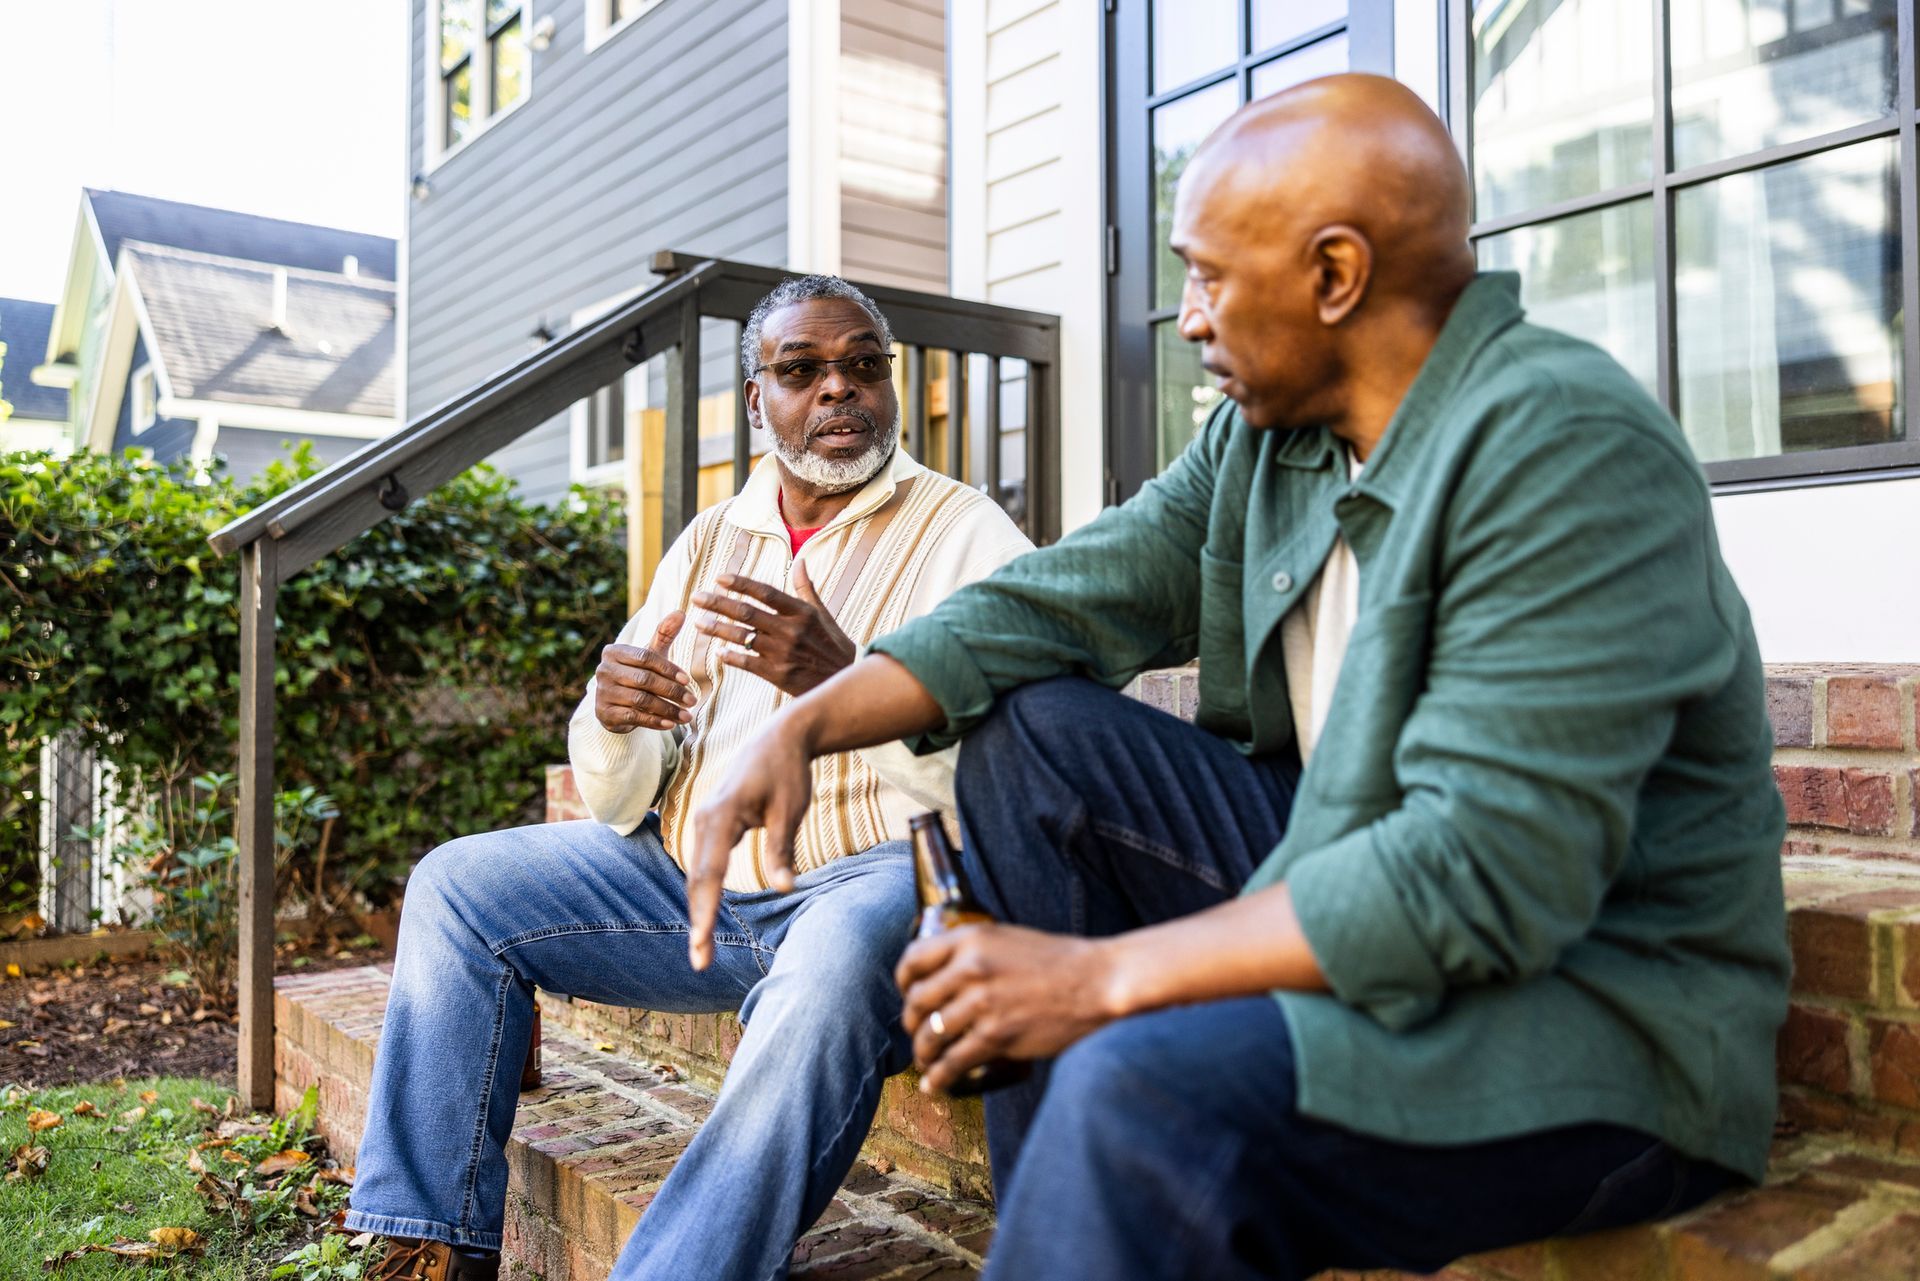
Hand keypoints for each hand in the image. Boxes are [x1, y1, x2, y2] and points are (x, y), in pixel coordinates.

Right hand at [594, 612, 695, 732]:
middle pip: (644, 680)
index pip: (645, 658)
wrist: (616, 705)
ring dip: (667, 709)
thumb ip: (664, 634)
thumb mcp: (650, 655)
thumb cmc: (637, 674)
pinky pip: (633, 717)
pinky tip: (671, 724)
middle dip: (672, 691)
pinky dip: (654, 721)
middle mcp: (604, 670)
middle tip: (692, 700)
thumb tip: (682, 611)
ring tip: (687, 715)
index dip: (668, 669)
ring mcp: (602, 692)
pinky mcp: (604, 713)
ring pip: (641, 700)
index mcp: (614, 652)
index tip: (688, 680)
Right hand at [686, 713, 815, 968]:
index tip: (702, 943)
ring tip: (702, 947)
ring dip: (699, 908)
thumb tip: (785, 887)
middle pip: (697, 878)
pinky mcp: (711, 821)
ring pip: (697, 872)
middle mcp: (705, 818)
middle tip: (700, 961)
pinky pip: (703, 861)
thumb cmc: (789, 772)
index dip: (705, 911)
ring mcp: (704, 819)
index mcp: (723, 814)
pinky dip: (703, 890)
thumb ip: (782, 848)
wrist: (781, 737)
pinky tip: (706, 914)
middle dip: (698, 920)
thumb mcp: (791, 809)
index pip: (710, 872)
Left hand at [691, 563, 856, 696]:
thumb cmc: (832, 644)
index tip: (719, 578)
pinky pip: (747, 662)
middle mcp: (790, 629)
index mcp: (801, 612)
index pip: (765, 592)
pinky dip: (730, 656)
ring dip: (717, 629)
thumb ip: (805, 587)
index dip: (741, 583)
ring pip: (742, 637)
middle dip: (718, 604)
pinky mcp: (778, 675)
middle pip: (746, 612)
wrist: (844, 680)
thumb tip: (799, 561)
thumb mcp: (822, 614)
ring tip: (699, 623)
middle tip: (696, 598)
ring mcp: (783, 652)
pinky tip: (717, 652)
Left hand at [896, 924, 1122, 1093]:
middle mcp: (970, 969)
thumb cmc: (1059, 962)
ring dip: (922, 1054)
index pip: (914, 958)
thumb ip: (976, 952)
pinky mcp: (996, 1036)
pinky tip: (935, 1085)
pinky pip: (953, 1062)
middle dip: (911, 1023)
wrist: (1098, 982)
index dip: (903, 981)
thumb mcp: (1010, 940)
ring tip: (926, 1062)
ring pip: (930, 1035)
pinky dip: (938, 1078)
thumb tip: (948, 974)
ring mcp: (982, 1003)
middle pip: (917, 1001)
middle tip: (918, 1033)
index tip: (907, 994)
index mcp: (972, 939)